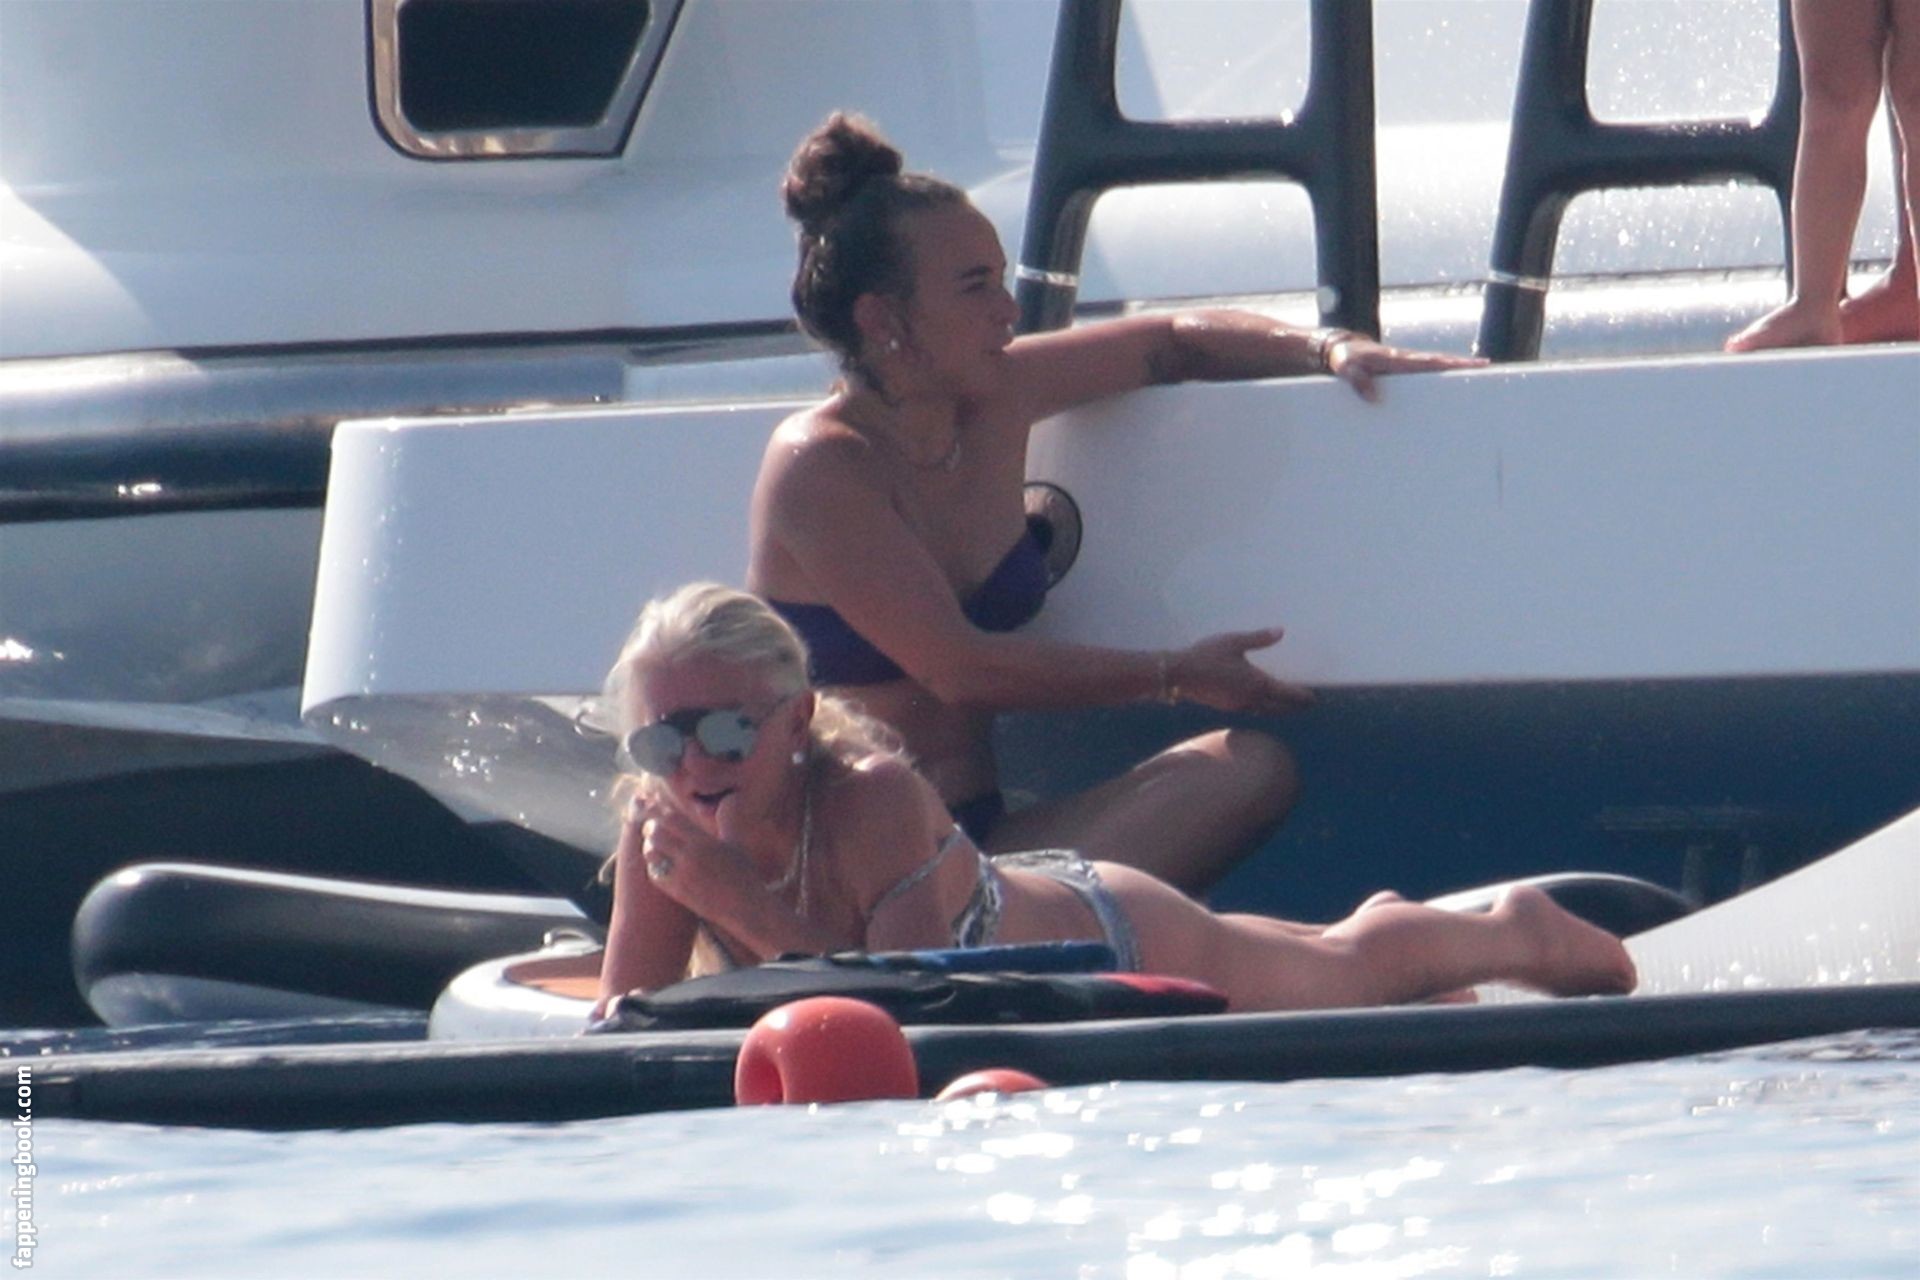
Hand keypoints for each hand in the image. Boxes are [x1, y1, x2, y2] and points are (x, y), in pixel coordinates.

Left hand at [631, 794, 757, 919]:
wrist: (745, 907)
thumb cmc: (744, 874)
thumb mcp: (736, 844)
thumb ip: (728, 822)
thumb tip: (729, 802)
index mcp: (704, 841)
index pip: (671, 818)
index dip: (660, 812)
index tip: (656, 811)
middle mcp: (691, 856)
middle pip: (656, 833)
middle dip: (650, 828)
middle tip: (651, 829)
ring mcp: (682, 874)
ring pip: (652, 853)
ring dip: (650, 847)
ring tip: (655, 847)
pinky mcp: (677, 892)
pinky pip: (655, 873)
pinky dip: (654, 867)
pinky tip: (661, 865)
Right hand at [1169, 628, 1314, 715]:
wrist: (1179, 674)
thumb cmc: (1208, 655)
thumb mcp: (1234, 641)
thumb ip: (1259, 638)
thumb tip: (1280, 632)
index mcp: (1257, 684)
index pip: (1287, 695)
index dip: (1302, 697)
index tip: (1313, 699)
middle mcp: (1251, 699)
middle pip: (1279, 708)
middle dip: (1293, 707)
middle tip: (1305, 704)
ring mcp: (1238, 706)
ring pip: (1264, 711)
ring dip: (1277, 709)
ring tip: (1284, 704)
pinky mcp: (1226, 707)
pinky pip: (1252, 710)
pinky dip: (1262, 707)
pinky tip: (1258, 701)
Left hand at [1328, 335, 1485, 402]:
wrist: (1340, 351)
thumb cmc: (1346, 359)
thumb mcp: (1347, 369)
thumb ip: (1359, 382)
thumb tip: (1374, 399)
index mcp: (1398, 359)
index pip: (1431, 361)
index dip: (1452, 364)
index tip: (1473, 364)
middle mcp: (1406, 359)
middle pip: (1440, 362)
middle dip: (1462, 364)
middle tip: (1487, 366)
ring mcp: (1405, 364)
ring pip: (1434, 367)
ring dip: (1453, 371)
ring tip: (1475, 379)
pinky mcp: (1402, 371)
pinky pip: (1423, 374)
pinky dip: (1438, 376)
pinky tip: (1447, 388)